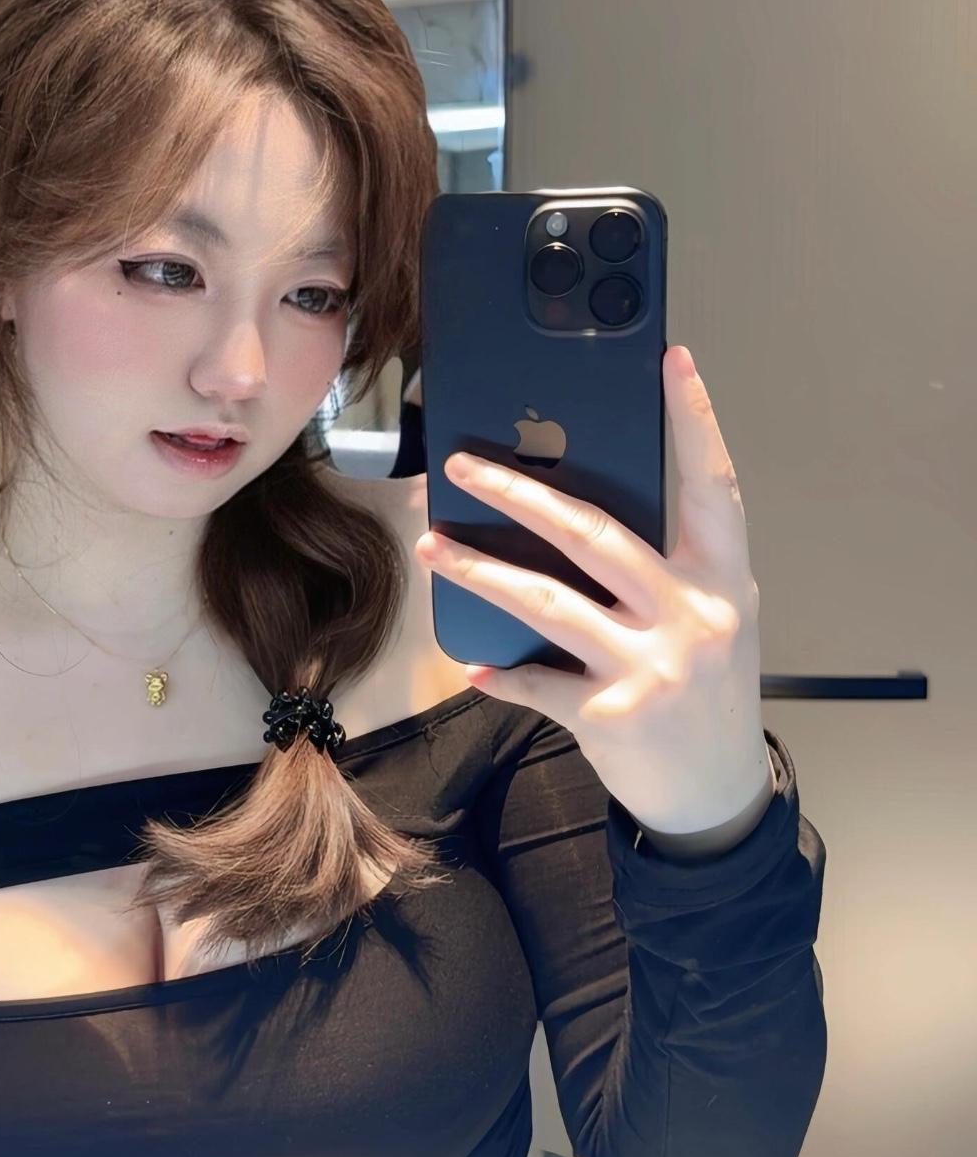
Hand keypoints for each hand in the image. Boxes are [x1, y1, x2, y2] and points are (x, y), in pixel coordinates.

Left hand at [413, 344, 772, 837]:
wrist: (718, 794)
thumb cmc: (708, 691)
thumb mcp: (713, 617)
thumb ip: (667, 566)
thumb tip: (575, 510)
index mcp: (724, 579)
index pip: (713, 485)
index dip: (695, 421)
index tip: (671, 361)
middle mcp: (692, 616)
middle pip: (597, 535)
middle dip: (521, 493)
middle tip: (464, 464)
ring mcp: (652, 668)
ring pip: (547, 602)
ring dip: (480, 570)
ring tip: (434, 543)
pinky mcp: (611, 717)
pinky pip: (537, 682)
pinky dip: (501, 673)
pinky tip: (472, 664)